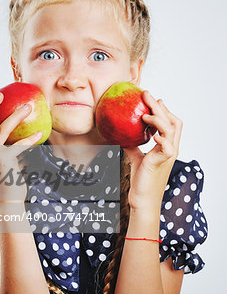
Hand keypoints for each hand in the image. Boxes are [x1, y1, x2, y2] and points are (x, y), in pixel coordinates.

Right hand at [0, 92, 41, 201]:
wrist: (7, 200)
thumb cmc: (5, 177)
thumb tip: (10, 125)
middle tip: (2, 95)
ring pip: (1, 128)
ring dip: (16, 115)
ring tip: (28, 107)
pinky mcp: (4, 160)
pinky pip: (20, 144)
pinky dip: (31, 138)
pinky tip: (41, 133)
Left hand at [123, 91, 182, 210]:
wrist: (142, 198)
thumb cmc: (140, 179)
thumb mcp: (135, 157)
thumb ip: (132, 145)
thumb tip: (120, 134)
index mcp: (166, 146)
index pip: (171, 122)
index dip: (164, 109)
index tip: (152, 99)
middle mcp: (171, 148)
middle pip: (173, 121)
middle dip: (160, 106)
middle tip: (146, 94)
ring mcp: (169, 155)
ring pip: (171, 130)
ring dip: (159, 118)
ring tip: (145, 113)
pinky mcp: (163, 162)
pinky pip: (167, 146)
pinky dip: (161, 137)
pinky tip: (152, 133)